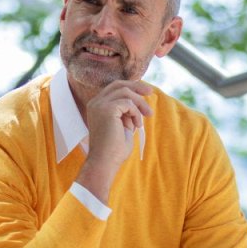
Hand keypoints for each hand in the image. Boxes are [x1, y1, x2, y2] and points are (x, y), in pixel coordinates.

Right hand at [77, 80, 152, 202]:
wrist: (105, 162)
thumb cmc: (114, 150)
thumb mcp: (123, 126)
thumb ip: (127, 113)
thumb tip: (138, 103)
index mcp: (97, 106)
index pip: (114, 88)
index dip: (131, 87)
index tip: (145, 92)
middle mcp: (95, 103)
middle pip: (118, 85)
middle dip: (137, 86)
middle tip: (151, 92)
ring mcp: (99, 105)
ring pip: (125, 92)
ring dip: (140, 104)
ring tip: (147, 116)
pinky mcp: (107, 109)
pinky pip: (128, 103)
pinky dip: (136, 113)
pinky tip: (137, 126)